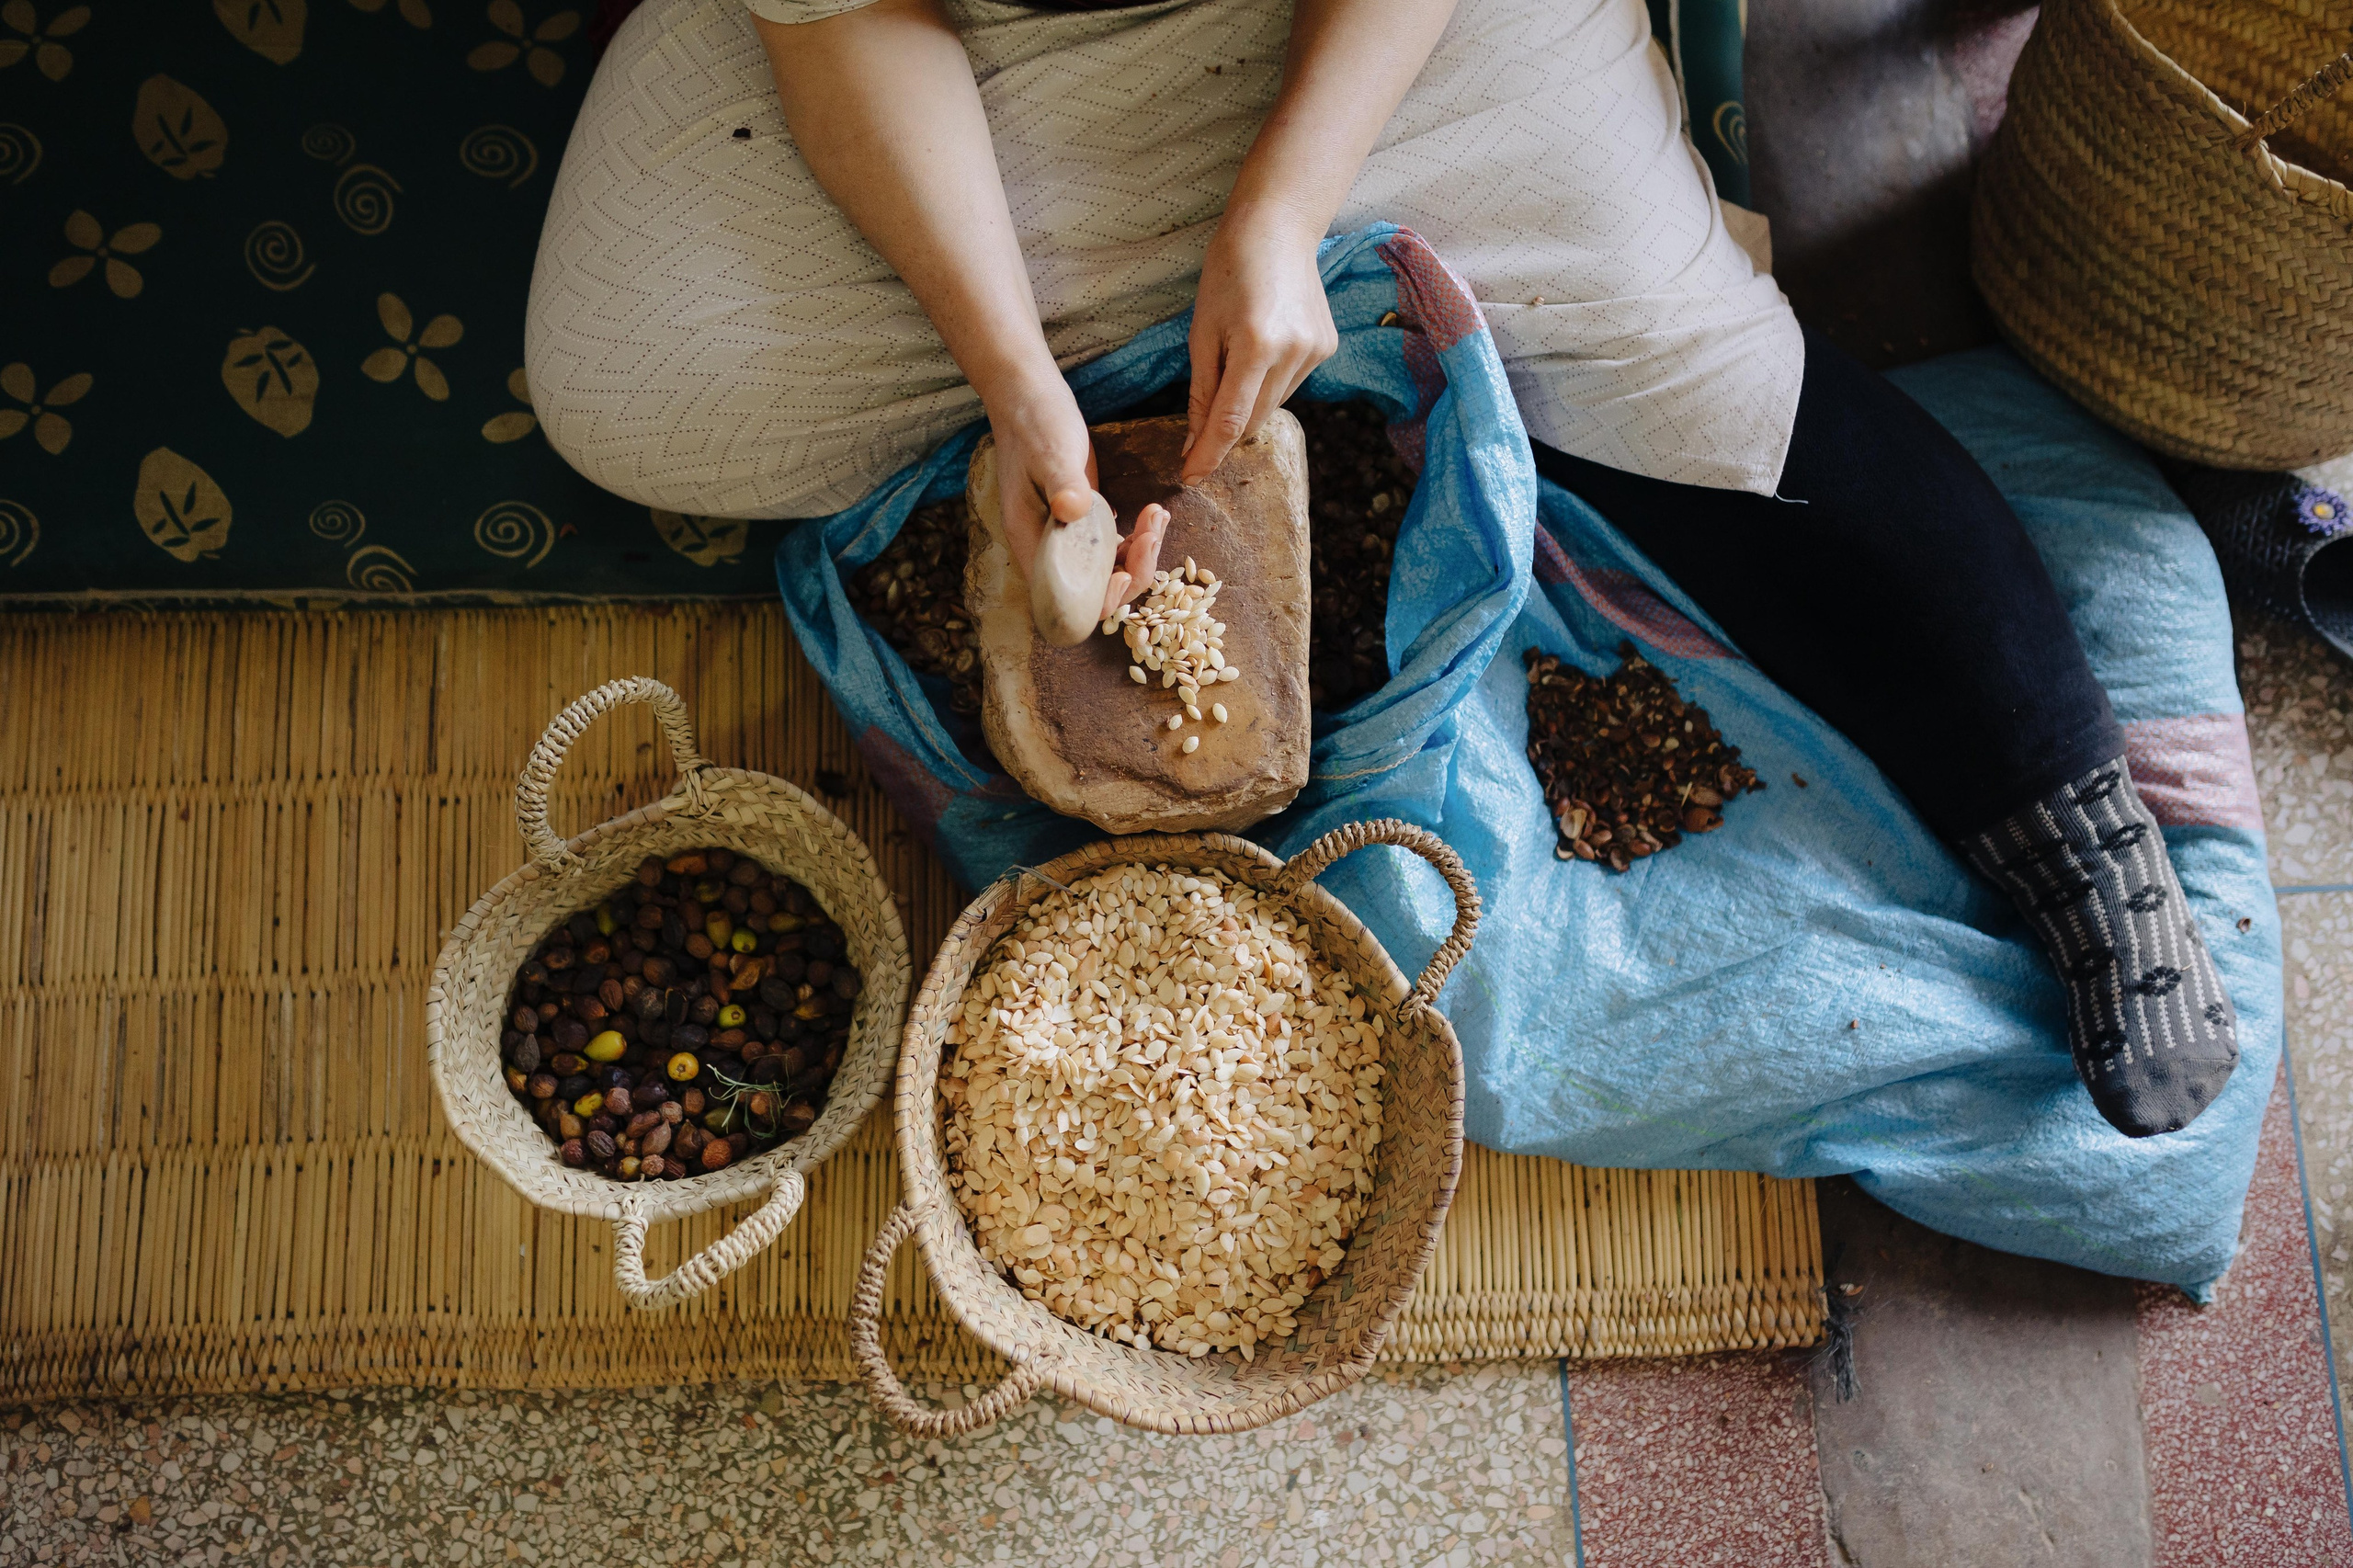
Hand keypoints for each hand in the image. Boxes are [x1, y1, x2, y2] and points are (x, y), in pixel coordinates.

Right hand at [986, 380, 1167, 617]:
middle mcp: (1050, 550)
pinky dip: (1138, 538)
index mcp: (1032, 544)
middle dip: (1132, 573)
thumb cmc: (1034, 423)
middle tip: (1151, 534)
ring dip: (1141, 554)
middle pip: (1096, 593)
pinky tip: (1154, 512)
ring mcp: (1069, 538)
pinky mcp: (1085, 522)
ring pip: (1110, 572)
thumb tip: (1073, 511)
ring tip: (1157, 516)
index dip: (1098, 601)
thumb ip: (1062, 484)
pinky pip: (1115, 548)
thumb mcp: (1051, 452)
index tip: (1122, 573)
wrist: (1030, 397)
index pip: (1066, 602)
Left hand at [1183, 204, 1338, 483]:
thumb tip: (1196, 440)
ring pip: (1273, 406)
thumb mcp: (1202, 329)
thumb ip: (1202, 390)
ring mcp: (1315, 352)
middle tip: (1198, 430)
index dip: (1208, 455)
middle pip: (1254, 420)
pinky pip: (1290, 385)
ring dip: (1249, 404)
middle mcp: (1293, 354)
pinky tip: (1263, 347)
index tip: (1190, 477)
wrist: (1278, 227)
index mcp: (1256, 346)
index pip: (1229, 421)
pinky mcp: (1326, 348)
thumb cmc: (1228, 269)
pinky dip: (1269, 383)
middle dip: (1225, 431)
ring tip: (1237, 360)